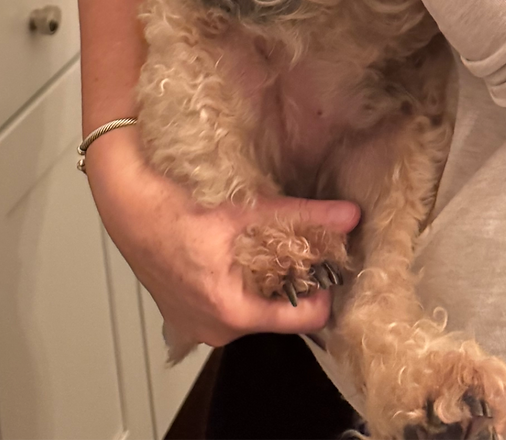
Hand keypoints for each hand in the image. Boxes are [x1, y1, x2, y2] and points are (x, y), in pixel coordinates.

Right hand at [85, 127, 359, 346]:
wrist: (128, 205)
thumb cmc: (175, 212)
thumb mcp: (244, 213)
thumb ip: (301, 216)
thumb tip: (347, 216)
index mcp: (230, 314)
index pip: (300, 319)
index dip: (323, 290)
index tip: (334, 264)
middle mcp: (214, 329)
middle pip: (276, 310)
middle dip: (294, 279)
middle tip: (309, 246)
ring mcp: (197, 323)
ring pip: (253, 305)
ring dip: (268, 277)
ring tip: (278, 244)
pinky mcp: (186, 310)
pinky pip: (229, 301)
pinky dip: (242, 279)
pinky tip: (245, 250)